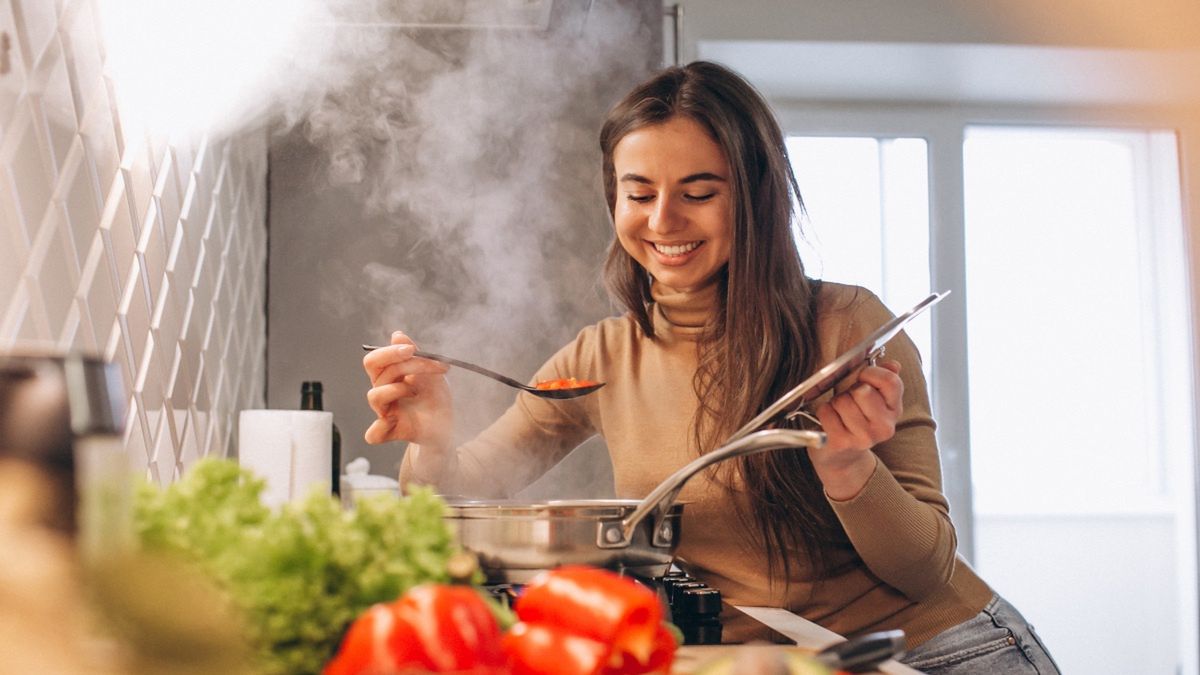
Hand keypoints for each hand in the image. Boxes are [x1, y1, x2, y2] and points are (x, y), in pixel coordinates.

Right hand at [362, 331, 452, 448]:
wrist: (449, 423)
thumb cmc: (436, 396)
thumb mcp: (431, 371)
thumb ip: (415, 354)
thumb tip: (397, 335)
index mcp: (389, 376)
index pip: (376, 360)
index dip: (390, 352)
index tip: (412, 350)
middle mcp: (384, 392)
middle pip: (375, 371)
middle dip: (400, 363)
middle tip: (417, 360)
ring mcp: (386, 412)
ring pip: (375, 396)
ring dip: (396, 388)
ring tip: (414, 391)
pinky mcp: (392, 431)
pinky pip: (373, 434)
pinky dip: (379, 428)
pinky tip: (393, 420)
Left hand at [809, 359, 902, 499]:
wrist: (843, 458)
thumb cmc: (855, 421)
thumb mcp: (875, 401)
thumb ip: (884, 379)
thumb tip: (893, 365)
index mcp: (895, 411)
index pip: (890, 381)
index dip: (871, 373)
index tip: (862, 378)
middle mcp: (884, 427)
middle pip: (862, 390)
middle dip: (850, 391)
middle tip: (849, 401)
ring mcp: (863, 437)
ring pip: (842, 401)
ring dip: (835, 403)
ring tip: (840, 413)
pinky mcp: (842, 443)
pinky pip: (826, 412)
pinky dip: (824, 413)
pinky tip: (830, 422)